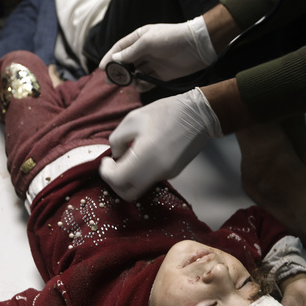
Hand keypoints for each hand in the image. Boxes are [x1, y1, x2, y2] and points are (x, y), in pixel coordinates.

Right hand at [99, 16, 215, 84]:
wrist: (197, 46)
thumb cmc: (171, 38)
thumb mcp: (148, 42)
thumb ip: (130, 52)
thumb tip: (115, 60)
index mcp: (139, 38)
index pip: (120, 49)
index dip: (110, 58)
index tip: (102, 69)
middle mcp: (144, 51)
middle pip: (125, 63)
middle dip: (118, 72)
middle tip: (110, 82)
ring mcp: (152, 63)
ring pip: (135, 74)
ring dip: (130, 79)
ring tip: (130, 82)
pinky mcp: (161, 75)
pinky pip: (147, 82)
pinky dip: (142, 85)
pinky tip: (141, 86)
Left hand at [99, 88, 221, 200]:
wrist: (199, 115)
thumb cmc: (166, 112)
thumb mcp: (133, 118)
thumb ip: (117, 139)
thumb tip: (116, 155)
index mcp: (145, 155)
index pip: (117, 179)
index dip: (106, 173)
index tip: (106, 161)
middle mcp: (157, 170)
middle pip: (127, 193)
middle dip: (115, 183)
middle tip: (112, 166)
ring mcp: (166, 174)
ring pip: (139, 187)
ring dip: (128, 178)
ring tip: (129, 157)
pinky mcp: (173, 173)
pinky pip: (150, 179)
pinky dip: (140, 173)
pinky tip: (143, 155)